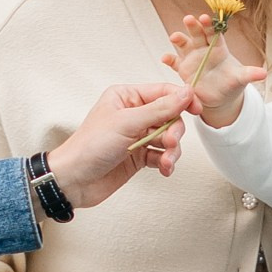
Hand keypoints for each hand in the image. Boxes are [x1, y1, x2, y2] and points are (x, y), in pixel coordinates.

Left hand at [53, 77, 188, 207]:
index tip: (197, 110)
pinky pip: (162, 155)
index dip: (182, 99)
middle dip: (174, 131)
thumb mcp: (127, 123)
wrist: (74, 180)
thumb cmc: (91, 145)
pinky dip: (166, 162)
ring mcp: (137, 136)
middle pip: (170, 116)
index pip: (163, 92)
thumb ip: (159, 109)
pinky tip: (164, 169)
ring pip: (168, 138)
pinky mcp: (138, 156)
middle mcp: (133, 114)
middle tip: (171, 143)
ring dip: (172, 151)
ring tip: (167, 162)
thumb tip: (186, 92)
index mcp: (127, 96)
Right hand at [159, 21, 261, 126]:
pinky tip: (165, 58)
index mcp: (218, 48)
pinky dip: (170, 60)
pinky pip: (175, 63)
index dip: (210, 26)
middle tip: (189, 18)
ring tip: (175, 37)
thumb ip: (249, 74)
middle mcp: (203, 49)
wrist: (219, 96)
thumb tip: (264, 73)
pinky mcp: (183, 69)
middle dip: (193, 26)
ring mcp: (192, 58)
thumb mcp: (240, 78)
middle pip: (197, 34)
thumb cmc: (230, 82)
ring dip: (179, 39)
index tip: (205, 17)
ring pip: (184, 45)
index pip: (214, 34)